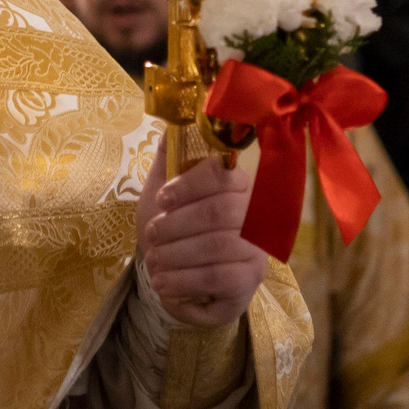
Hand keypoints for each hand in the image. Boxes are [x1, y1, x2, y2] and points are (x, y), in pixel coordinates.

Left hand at [139, 140, 269, 328]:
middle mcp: (256, 215)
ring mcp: (257, 250)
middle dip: (176, 224)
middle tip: (151, 236)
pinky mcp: (251, 281)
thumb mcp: (163, 192)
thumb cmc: (173, 231)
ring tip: (153, 262)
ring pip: (218, 245)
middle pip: (219, 211)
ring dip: (177, 254)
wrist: (177, 278)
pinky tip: (164, 284)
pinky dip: (185, 281)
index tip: (161, 199)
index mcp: (238, 185)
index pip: (221, 174)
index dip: (189, 184)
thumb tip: (170, 124)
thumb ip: (170, 159)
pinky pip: (220, 278)